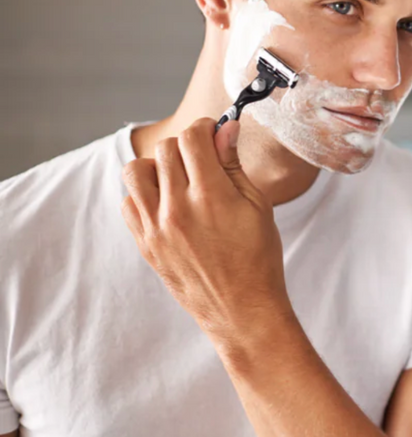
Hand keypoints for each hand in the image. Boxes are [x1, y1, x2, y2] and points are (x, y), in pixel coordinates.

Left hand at [121, 118, 291, 351]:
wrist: (241, 308)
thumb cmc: (258, 258)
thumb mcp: (257, 206)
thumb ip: (234, 165)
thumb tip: (227, 130)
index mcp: (210, 196)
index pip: (192, 139)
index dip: (205, 128)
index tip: (213, 132)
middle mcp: (176, 208)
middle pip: (166, 150)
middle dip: (186, 145)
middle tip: (202, 156)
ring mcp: (155, 228)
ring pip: (136, 171)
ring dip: (157, 166)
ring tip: (178, 178)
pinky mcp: (145, 244)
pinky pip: (129, 204)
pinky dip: (144, 195)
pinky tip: (167, 203)